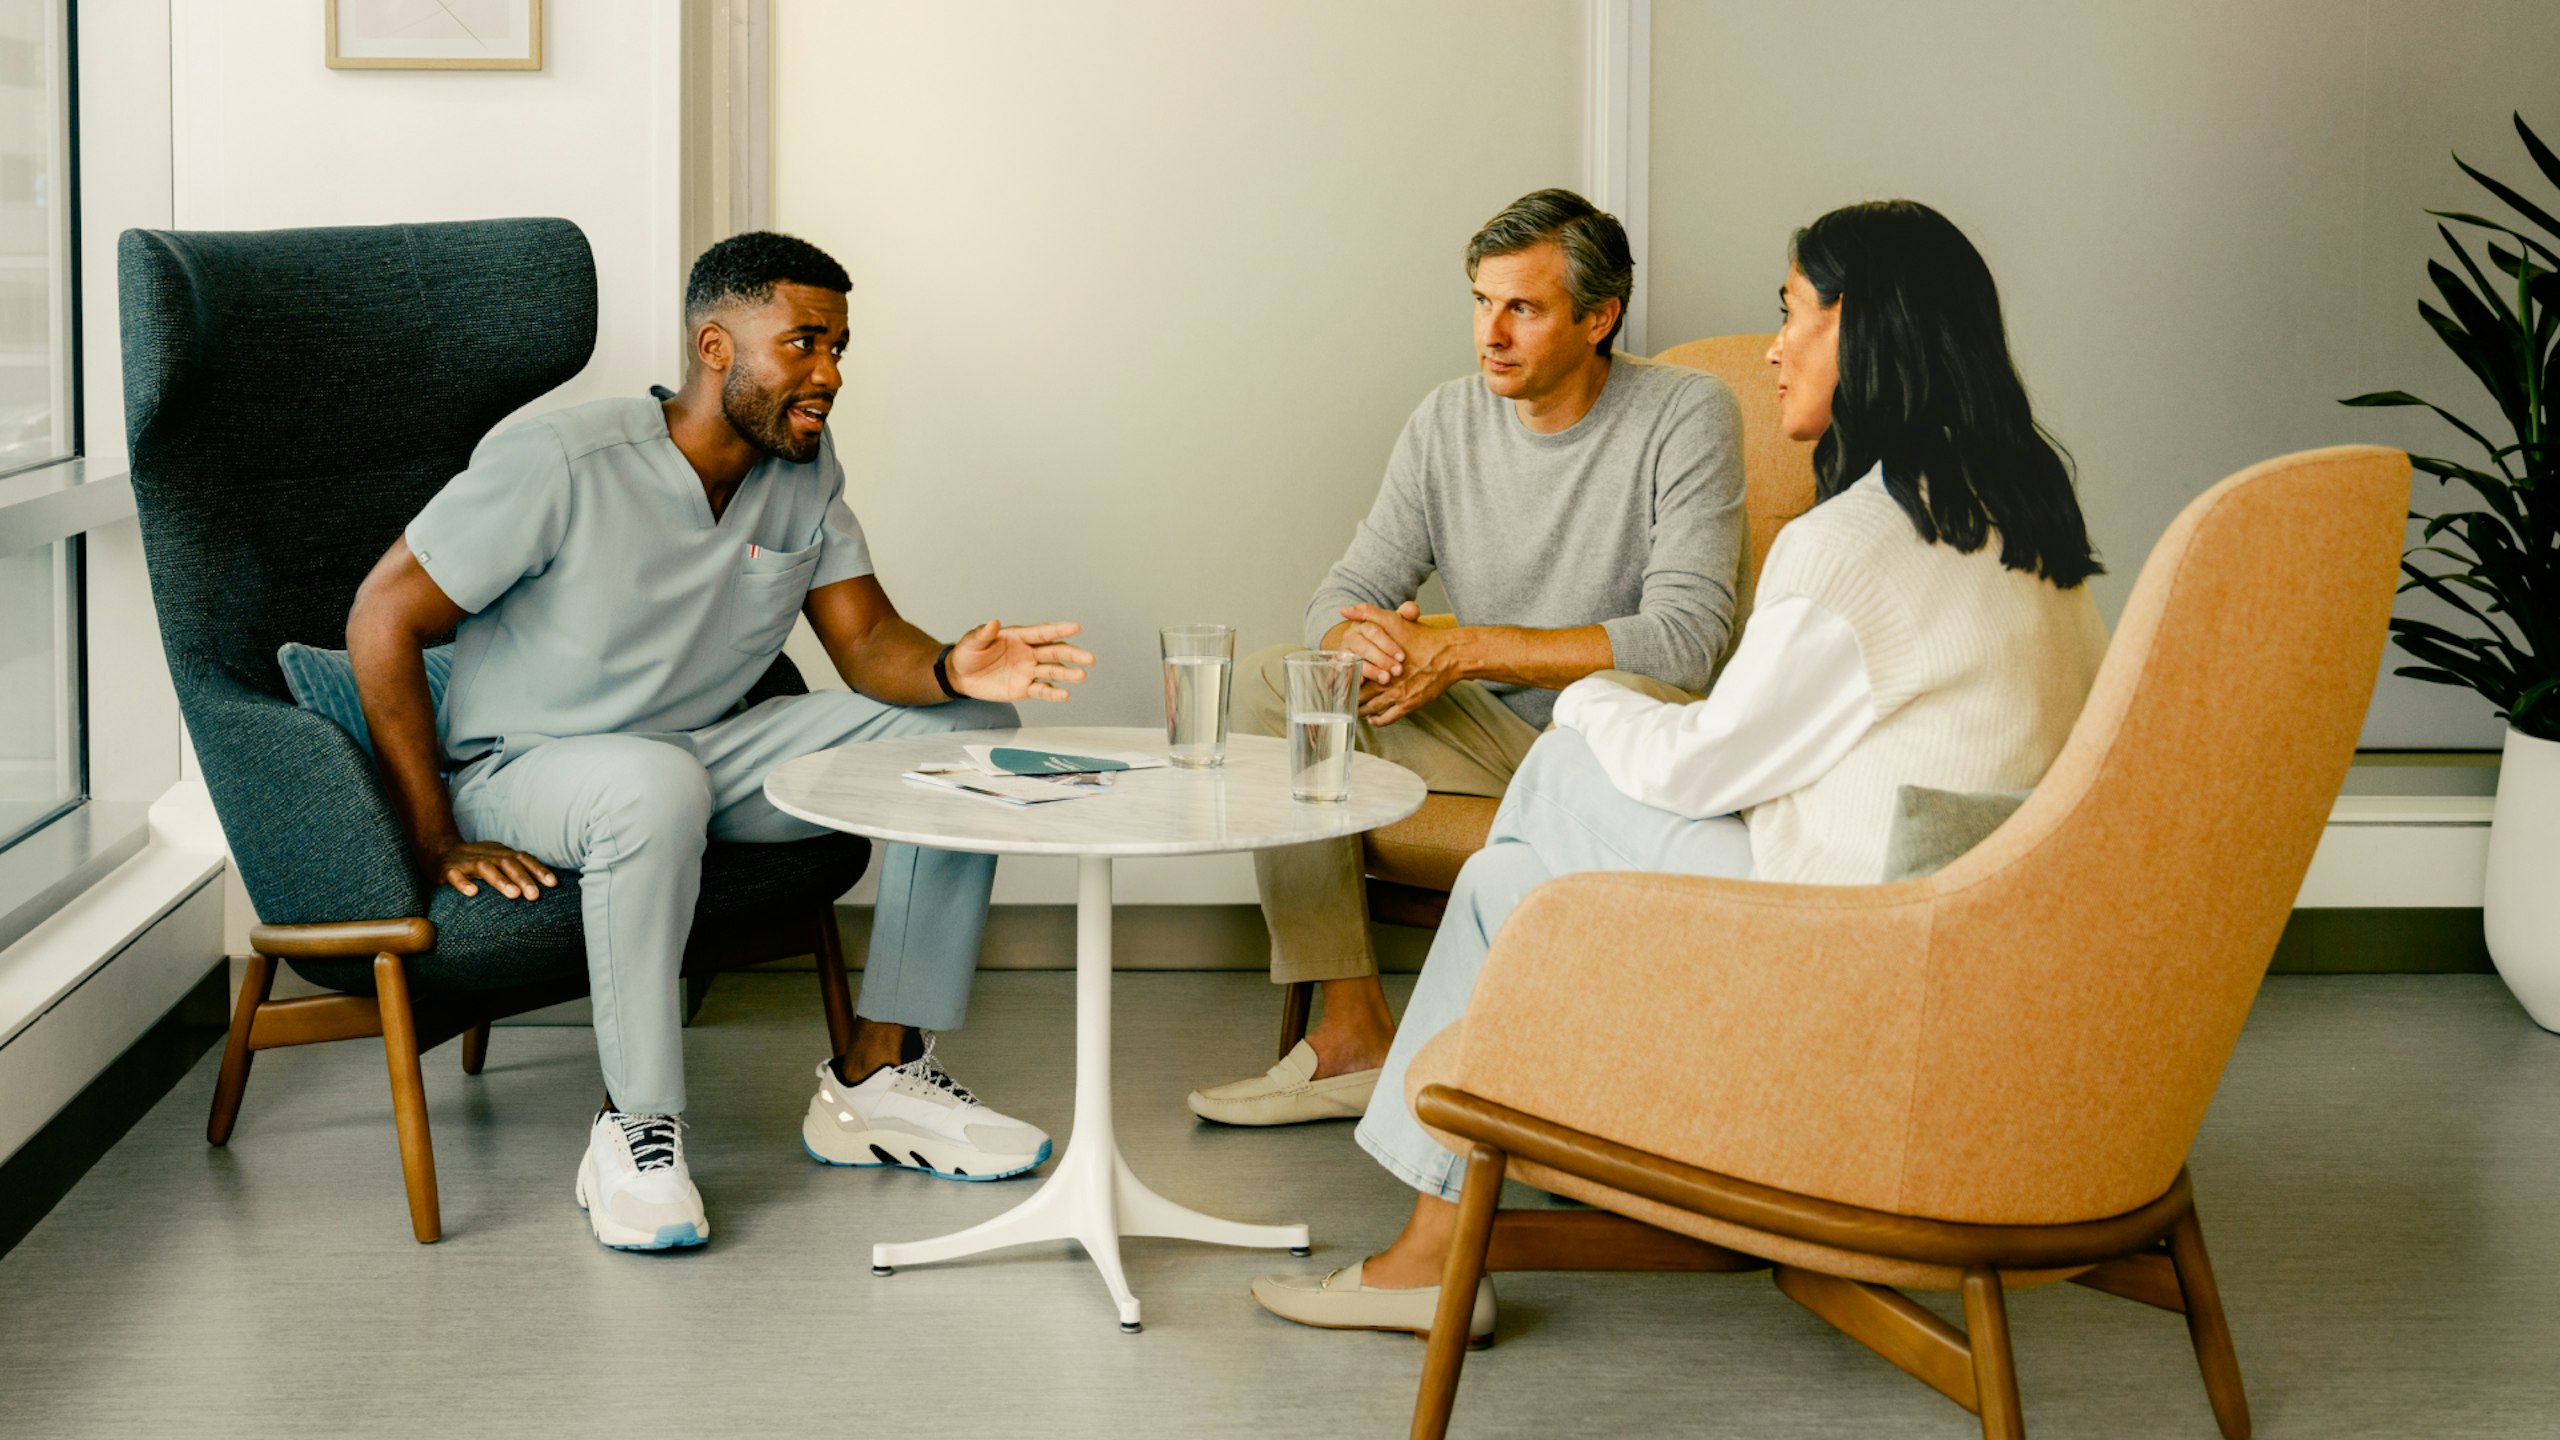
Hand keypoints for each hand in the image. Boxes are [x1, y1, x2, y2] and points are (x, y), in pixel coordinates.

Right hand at [426, 839, 557, 900]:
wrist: (439, 850)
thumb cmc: (477, 860)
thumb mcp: (499, 860)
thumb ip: (518, 869)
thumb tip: (546, 884)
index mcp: (501, 854)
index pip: (523, 859)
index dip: (538, 869)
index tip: (553, 884)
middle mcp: (487, 855)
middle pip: (508, 863)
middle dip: (523, 879)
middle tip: (535, 896)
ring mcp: (468, 862)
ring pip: (486, 868)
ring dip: (501, 881)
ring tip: (514, 895)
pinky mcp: (449, 870)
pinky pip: (456, 875)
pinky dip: (464, 883)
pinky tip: (472, 893)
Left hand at [948, 618, 1094, 701]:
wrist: (961, 677)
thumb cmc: (968, 654)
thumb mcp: (972, 641)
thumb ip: (984, 634)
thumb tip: (993, 622)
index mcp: (1019, 637)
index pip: (1042, 633)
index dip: (1059, 630)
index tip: (1076, 627)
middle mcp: (1028, 653)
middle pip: (1055, 652)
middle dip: (1072, 655)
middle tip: (1089, 658)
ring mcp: (1028, 671)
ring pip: (1052, 671)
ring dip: (1067, 674)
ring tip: (1081, 676)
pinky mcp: (1024, 688)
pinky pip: (1042, 691)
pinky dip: (1053, 694)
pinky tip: (1065, 695)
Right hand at [1329, 600, 1422, 685]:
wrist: (1370, 648)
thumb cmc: (1388, 635)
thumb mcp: (1397, 621)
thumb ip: (1408, 612)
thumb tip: (1413, 610)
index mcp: (1364, 621)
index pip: (1373, 630)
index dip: (1387, 644)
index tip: (1402, 656)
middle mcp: (1351, 634)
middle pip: (1363, 645)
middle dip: (1381, 658)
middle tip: (1398, 670)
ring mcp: (1344, 649)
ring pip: (1355, 658)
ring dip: (1371, 670)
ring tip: (1386, 679)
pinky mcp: (1340, 664)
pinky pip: (1344, 670)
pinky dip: (1353, 676)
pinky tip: (1363, 683)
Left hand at [1336, 602, 1465, 725]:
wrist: (1450, 654)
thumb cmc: (1423, 637)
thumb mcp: (1394, 620)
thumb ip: (1367, 613)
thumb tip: (1344, 610)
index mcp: (1377, 661)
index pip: (1350, 674)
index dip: (1340, 680)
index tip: (1333, 684)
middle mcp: (1385, 681)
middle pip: (1357, 694)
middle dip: (1348, 697)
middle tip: (1340, 700)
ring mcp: (1397, 695)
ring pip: (1370, 709)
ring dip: (1360, 710)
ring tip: (1354, 709)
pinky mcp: (1409, 705)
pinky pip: (1386, 718)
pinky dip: (1377, 720)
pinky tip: (1373, 719)